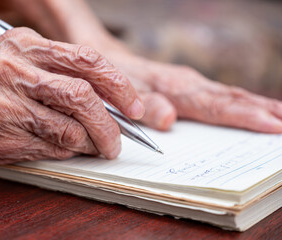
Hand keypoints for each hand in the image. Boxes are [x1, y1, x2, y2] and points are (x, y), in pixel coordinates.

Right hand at [0, 27, 143, 163]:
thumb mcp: (25, 60)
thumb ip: (66, 74)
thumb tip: (114, 103)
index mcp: (27, 46)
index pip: (87, 61)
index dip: (118, 86)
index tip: (134, 107)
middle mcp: (16, 71)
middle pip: (81, 97)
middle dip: (110, 124)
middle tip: (119, 139)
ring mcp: (7, 105)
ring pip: (70, 129)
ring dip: (92, 142)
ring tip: (98, 146)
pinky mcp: (3, 136)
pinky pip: (53, 148)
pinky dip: (71, 151)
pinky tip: (71, 148)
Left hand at [104, 51, 281, 132]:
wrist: (103, 60)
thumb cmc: (113, 81)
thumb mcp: (122, 94)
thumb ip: (145, 106)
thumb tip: (170, 119)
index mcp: (175, 88)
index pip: (216, 105)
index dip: (245, 117)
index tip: (273, 126)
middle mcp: (187, 84)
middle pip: (230, 98)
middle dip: (261, 111)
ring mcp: (188, 84)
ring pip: (228, 95)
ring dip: (256, 106)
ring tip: (280, 116)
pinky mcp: (186, 87)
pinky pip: (218, 96)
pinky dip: (239, 104)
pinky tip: (250, 109)